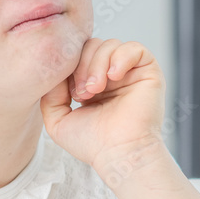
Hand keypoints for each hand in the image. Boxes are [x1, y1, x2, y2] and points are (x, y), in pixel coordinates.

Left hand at [39, 38, 165, 171]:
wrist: (118, 154)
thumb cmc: (92, 144)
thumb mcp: (58, 120)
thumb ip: (51, 94)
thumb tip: (53, 70)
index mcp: (93, 83)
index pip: (78, 55)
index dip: (70, 66)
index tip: (69, 93)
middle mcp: (112, 76)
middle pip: (92, 45)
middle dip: (82, 65)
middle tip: (82, 93)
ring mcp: (130, 73)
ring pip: (110, 44)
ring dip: (97, 64)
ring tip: (96, 90)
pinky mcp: (148, 72)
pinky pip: (135, 48)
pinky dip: (121, 57)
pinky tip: (113, 77)